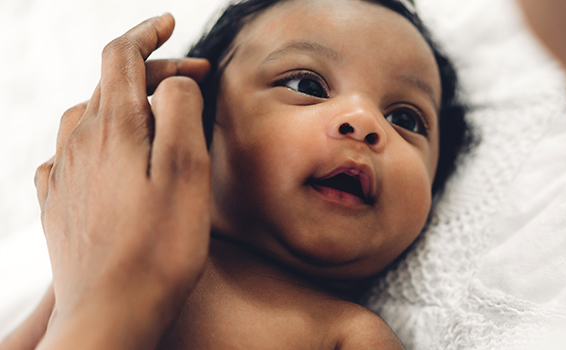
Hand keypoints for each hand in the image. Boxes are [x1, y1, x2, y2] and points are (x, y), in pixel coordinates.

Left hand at [32, 13, 211, 349]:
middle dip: (152, 73)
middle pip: (109, 86)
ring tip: (157, 117)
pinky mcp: (60, 205)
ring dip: (125, 105)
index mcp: (113, 128)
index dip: (147, 33)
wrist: (112, 313)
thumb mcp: (187, 170)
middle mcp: (79, 144)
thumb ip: (180, 111)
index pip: (120, 57)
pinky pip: (72, 155)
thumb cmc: (159, 248)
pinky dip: (98, 142)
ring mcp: (65, 175)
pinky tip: (112, 160)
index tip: (168, 23)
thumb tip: (173, 82)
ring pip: (90, 118)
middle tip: (194, 80)